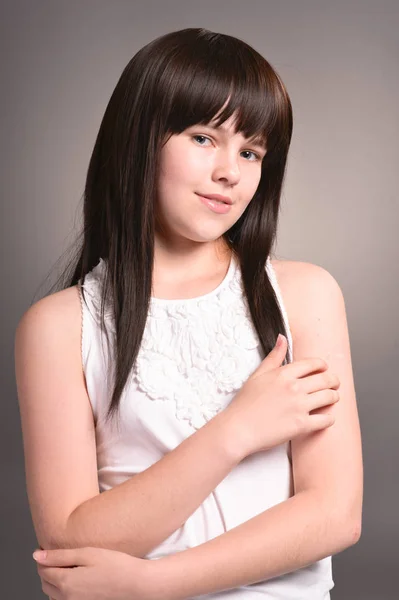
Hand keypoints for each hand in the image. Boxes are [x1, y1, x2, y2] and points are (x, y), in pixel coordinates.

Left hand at [33, 546, 157, 599]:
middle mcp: (66, 598)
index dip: (43, 555)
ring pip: (53, 593)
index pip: (42, 569)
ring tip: (67, 565)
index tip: (47, 545)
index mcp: (65, 582)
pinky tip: (76, 578)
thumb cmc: (115, 566)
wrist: (135, 584)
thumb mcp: (86, 554)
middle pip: (45, 582)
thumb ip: (59, 556)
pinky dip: (63, 590)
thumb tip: (37, 555)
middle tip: (57, 553)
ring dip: (53, 580)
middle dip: (46, 567)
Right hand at [222, 334, 339, 457]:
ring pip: (330, 397)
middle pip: (326, 379)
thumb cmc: (245, 403)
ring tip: (332, 398)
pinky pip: (326, 419)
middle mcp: (294, 387)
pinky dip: (329, 418)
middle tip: (334, 384)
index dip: (323, 366)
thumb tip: (282, 338)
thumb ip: (274, 356)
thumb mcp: (258, 374)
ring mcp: (299, 406)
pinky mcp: (302, 425)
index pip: (313, 364)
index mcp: (284, 374)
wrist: (238, 428)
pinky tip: (325, 418)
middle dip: (334, 381)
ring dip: (334, 397)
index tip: (324, 369)